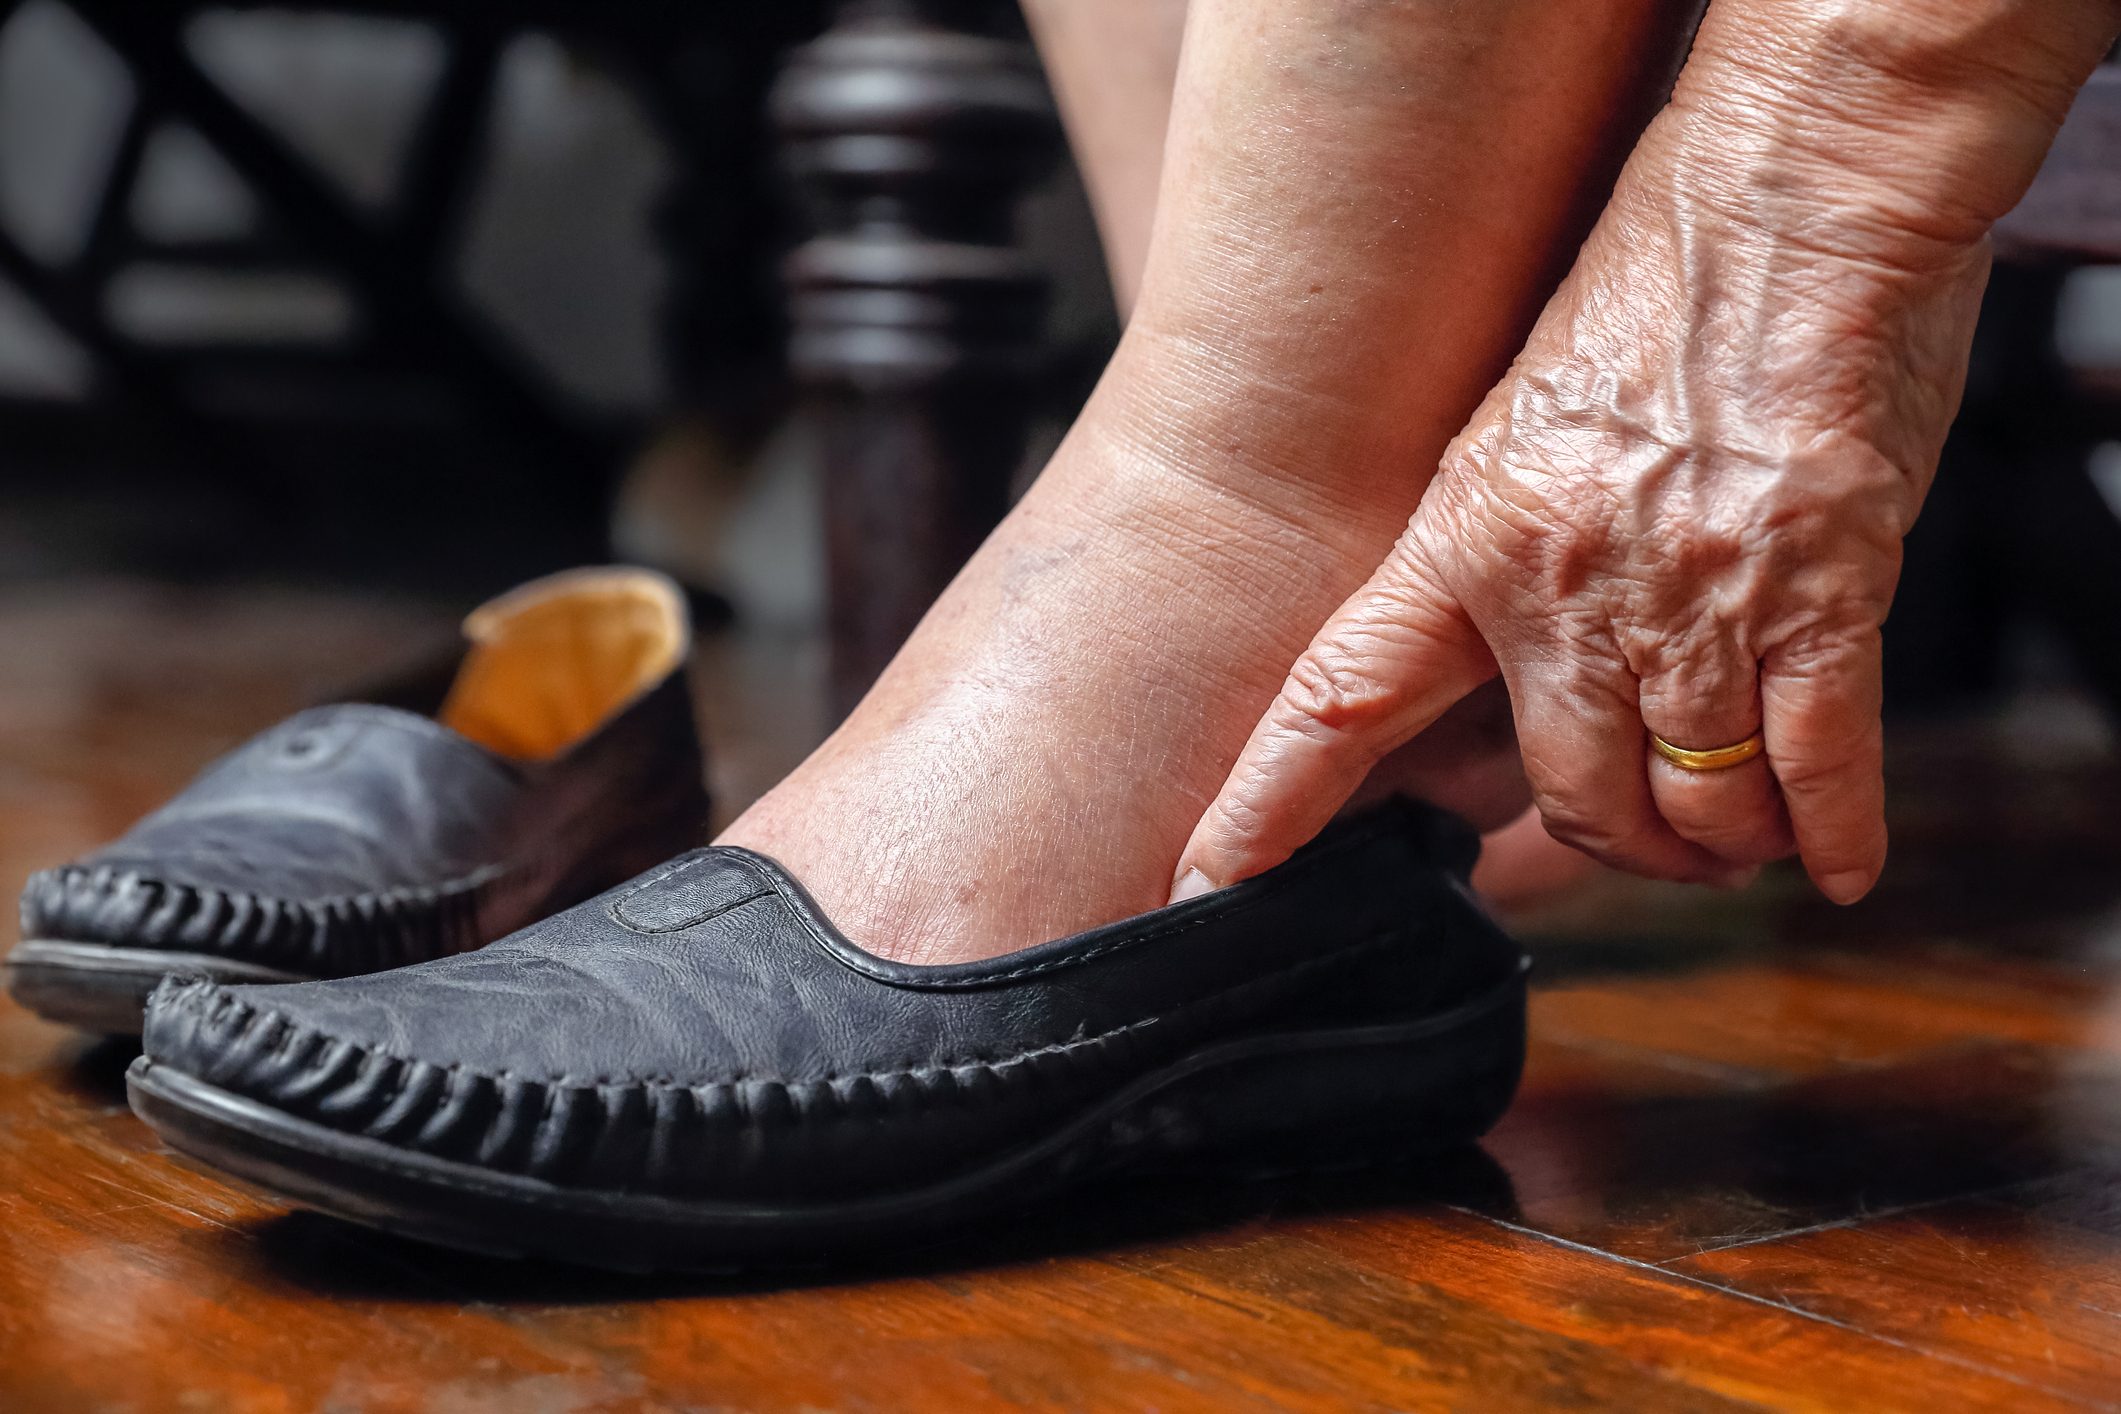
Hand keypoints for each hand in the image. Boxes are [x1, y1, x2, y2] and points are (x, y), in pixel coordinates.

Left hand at [1169, 0, 2076, 901]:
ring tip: (1737, 831)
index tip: (1213, 888)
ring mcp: (1689, 596)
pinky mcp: (1820, 593)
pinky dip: (1827, 835)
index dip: (1271, 805)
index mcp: (1461, 538)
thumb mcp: (1515, 430)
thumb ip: (1494, 560)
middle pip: (1568, 799)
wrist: (1790, 196)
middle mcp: (1561, 584)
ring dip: (1717, 844)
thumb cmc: (1652, 297)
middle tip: (1641, 837)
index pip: (1337, 698)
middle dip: (1611, 846)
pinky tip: (1833, 866)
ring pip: (1691, 804)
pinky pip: (1812, 764)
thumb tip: (1491, 681)